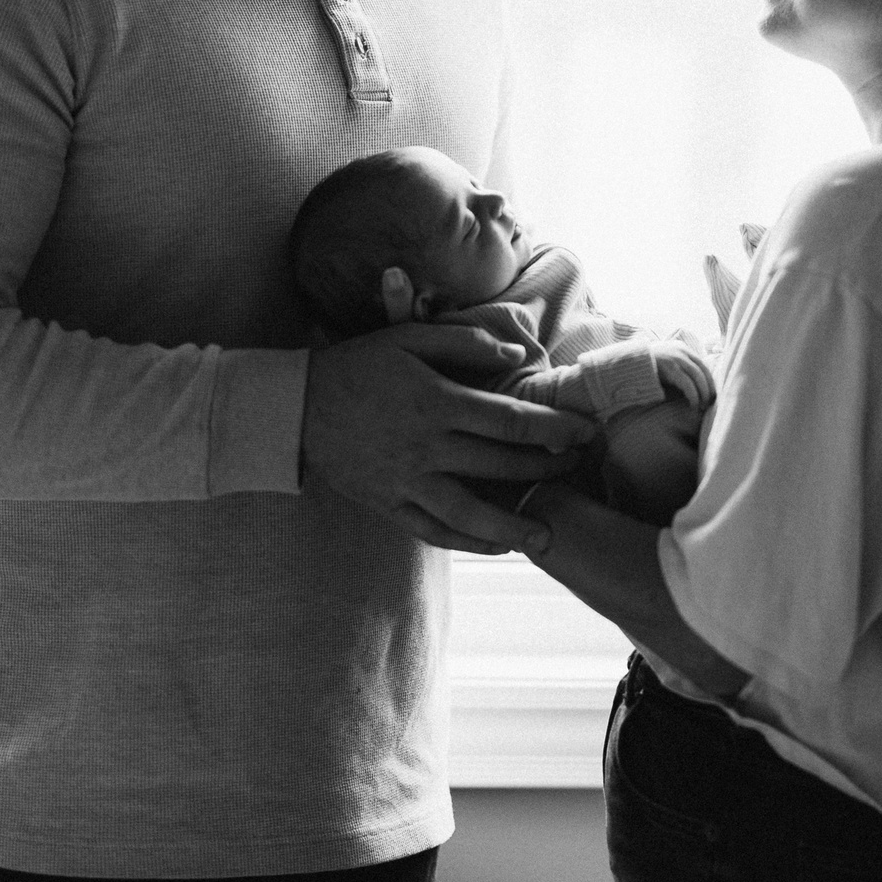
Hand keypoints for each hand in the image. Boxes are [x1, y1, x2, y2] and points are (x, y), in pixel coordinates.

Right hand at [302, 322, 597, 554]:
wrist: (296, 407)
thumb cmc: (359, 365)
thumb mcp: (408, 338)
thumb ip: (465, 342)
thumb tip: (516, 355)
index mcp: (437, 402)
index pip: (511, 420)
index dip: (554, 428)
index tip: (584, 433)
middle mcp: (427, 447)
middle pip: (500, 465)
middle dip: (546, 468)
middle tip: (575, 468)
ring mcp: (407, 482)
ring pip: (470, 512)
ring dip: (512, 525)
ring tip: (545, 534)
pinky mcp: (389, 504)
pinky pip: (434, 531)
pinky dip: (467, 542)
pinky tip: (494, 544)